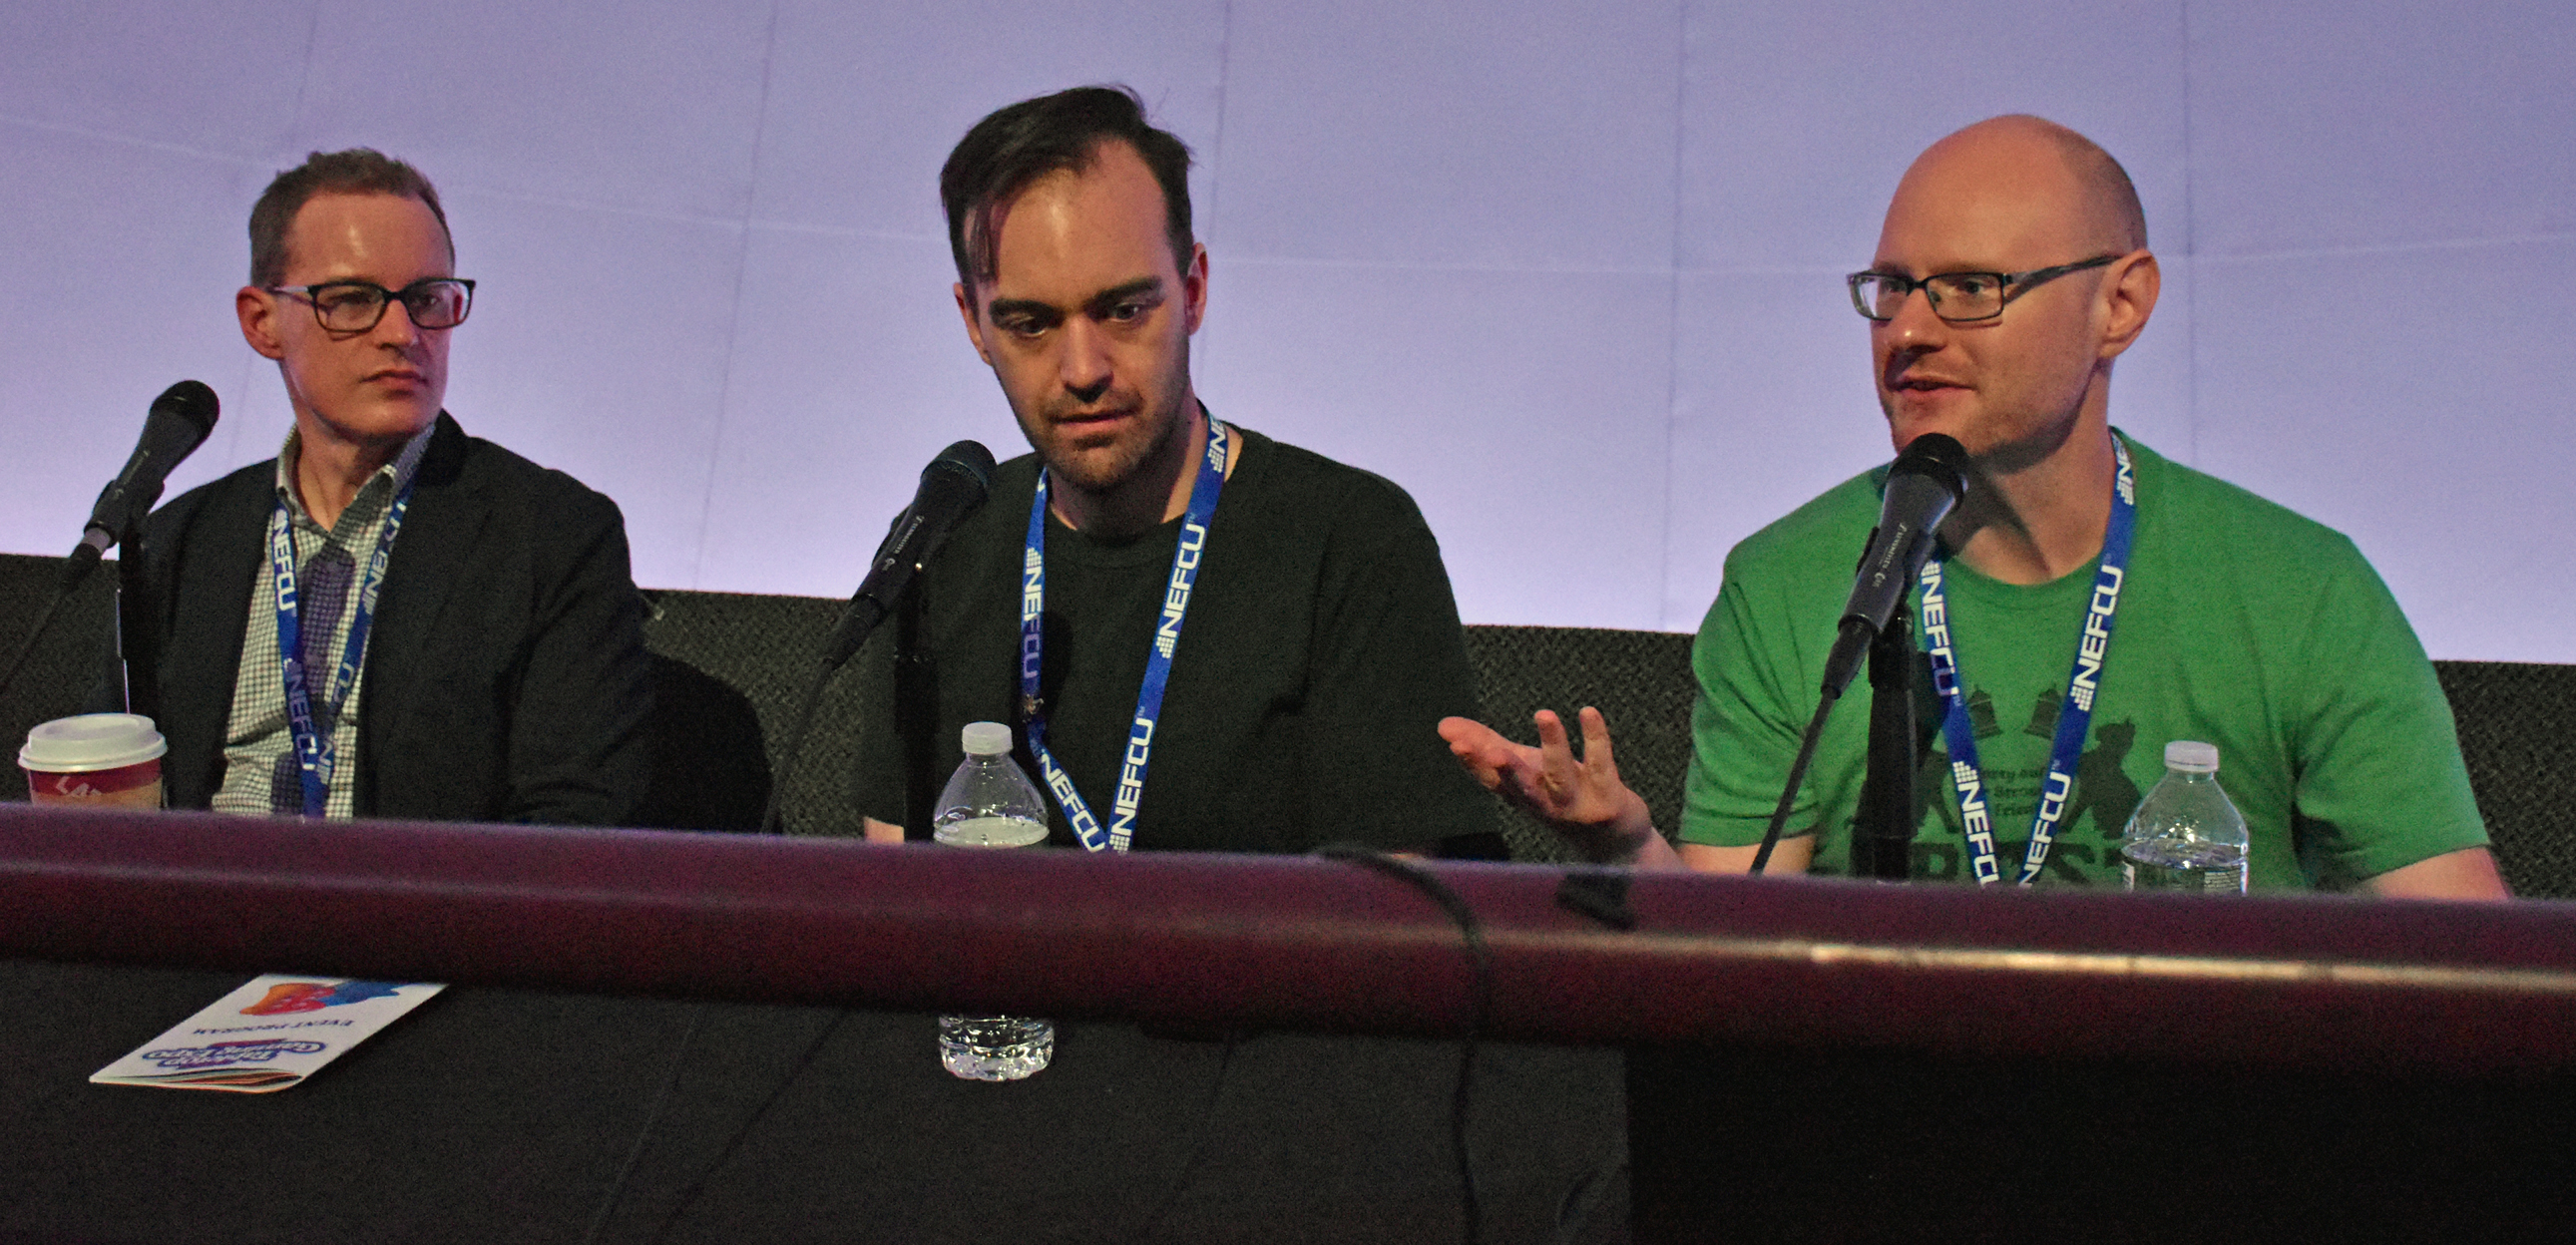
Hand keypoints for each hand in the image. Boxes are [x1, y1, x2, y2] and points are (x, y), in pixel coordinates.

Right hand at [1438, 708, 1664, 865]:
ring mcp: (1577, 806)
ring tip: (1544, 714)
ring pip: (1561, 775)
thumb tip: (1442, 725)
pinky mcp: (1608, 800)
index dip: (1473, 762)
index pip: (1491, 780)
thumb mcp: (1522, 769)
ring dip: (1553, 746)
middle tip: (1492, 752)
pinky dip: (1595, 738)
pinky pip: (1601, 765)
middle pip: (1522, 788)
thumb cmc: (1560, 796)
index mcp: (1519, 797)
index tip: (1454, 741)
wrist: (1614, 842)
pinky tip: (1588, 712)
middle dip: (1506, 770)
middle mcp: (1544, 805)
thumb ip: (1485, 746)